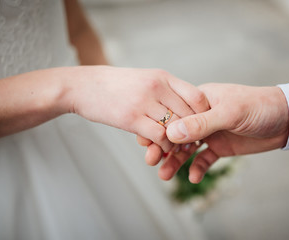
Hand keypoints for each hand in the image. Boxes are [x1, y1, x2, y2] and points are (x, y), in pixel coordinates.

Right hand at [66, 66, 208, 152]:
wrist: (83, 86)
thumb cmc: (116, 86)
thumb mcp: (144, 80)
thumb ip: (165, 91)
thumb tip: (183, 107)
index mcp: (163, 77)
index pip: (197, 96)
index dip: (204, 115)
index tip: (202, 127)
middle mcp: (157, 87)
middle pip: (190, 114)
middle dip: (195, 132)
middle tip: (194, 143)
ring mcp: (144, 101)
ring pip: (176, 127)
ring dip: (180, 142)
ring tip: (179, 149)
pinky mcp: (131, 118)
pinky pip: (159, 136)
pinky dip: (165, 146)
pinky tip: (161, 148)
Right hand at [158, 83, 288, 182]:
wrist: (287, 119)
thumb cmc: (259, 107)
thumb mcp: (230, 113)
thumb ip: (201, 123)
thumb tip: (171, 132)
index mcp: (200, 100)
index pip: (174, 113)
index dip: (159, 128)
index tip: (145, 141)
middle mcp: (202, 116)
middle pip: (176, 133)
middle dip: (163, 147)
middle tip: (151, 161)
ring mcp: (211, 132)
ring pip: (188, 148)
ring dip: (176, 161)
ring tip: (164, 175)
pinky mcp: (221, 146)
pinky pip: (204, 159)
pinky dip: (197, 168)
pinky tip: (193, 178)